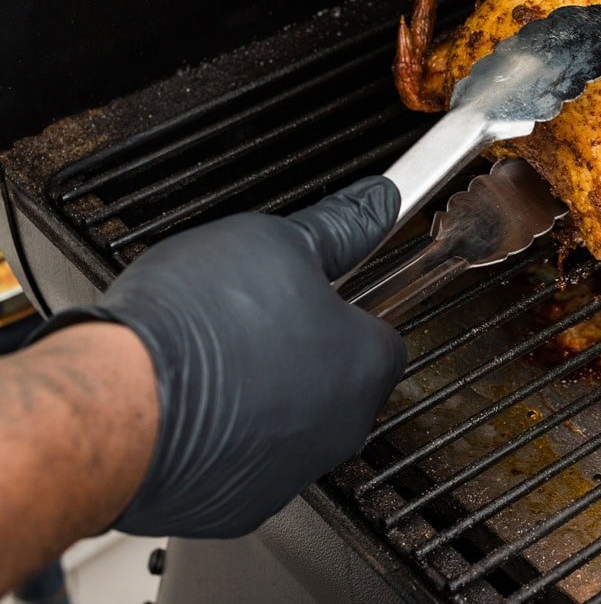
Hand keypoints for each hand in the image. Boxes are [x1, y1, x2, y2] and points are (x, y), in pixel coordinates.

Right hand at [31, 177, 404, 537]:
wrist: (111, 404)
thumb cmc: (196, 326)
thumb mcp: (279, 242)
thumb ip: (340, 226)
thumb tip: (378, 203)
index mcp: (364, 366)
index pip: (379, 331)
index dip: (341, 305)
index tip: (311, 290)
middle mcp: (339, 431)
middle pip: (334, 380)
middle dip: (298, 349)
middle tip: (249, 317)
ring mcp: (287, 475)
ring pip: (285, 424)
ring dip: (257, 394)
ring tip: (208, 356)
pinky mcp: (231, 506)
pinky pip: (236, 464)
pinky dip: (217, 437)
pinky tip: (184, 403)